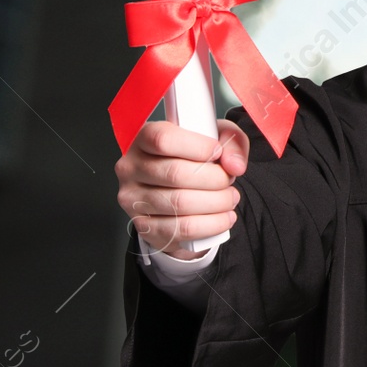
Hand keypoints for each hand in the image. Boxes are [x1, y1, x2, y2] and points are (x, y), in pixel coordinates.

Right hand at [115, 120, 248, 259]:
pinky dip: (213, 224)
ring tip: (229, 198)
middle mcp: (131, 168)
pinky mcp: (145, 226)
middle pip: (176, 173)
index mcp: (143, 139)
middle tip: (228, 180)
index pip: (163, 139)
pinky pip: (183, 228)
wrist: (183, 192)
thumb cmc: (197, 158)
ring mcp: (134, 199)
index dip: (198, 147)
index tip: (218, 152)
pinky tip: (224, 216)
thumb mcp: (218, 138)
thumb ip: (232, 142)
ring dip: (217, 202)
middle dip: (215, 178)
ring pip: (180, 203)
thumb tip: (234, 165)